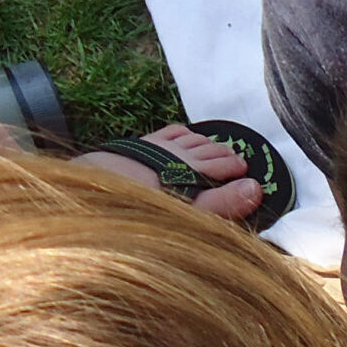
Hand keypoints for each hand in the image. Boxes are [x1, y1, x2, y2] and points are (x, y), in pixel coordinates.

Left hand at [72, 123, 262, 221]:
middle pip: (207, 150)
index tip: (247, 173)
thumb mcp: (187, 213)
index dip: (235, 169)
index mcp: (190, 169)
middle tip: (237, 160)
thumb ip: (222, 204)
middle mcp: (176, 153)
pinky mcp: (138, 145)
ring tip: (215, 148)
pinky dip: (181, 133)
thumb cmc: (141, 208)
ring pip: (189, 139)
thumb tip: (255, 189)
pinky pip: (167, 132)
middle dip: (223, 154)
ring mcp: (157, 147)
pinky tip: (183, 135)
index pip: (221, 166)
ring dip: (205, 143)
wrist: (91, 190)